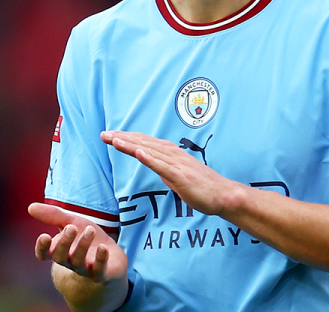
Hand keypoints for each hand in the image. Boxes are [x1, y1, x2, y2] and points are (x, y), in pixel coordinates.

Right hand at [28, 203, 127, 283]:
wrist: (111, 255)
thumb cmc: (86, 238)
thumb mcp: (72, 223)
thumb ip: (53, 216)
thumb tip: (31, 206)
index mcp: (58, 250)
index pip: (44, 253)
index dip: (42, 247)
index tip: (44, 236)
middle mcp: (69, 261)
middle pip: (60, 256)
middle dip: (64, 242)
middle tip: (71, 227)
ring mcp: (84, 268)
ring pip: (78, 261)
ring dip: (83, 245)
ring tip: (90, 230)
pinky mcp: (101, 272)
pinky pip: (99, 270)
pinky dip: (100, 259)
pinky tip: (103, 247)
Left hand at [100, 130, 239, 215]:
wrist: (224, 195)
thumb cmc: (204, 187)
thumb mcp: (179, 176)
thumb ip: (165, 169)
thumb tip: (153, 164)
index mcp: (173, 155)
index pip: (146, 143)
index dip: (128, 138)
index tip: (110, 136)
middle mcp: (174, 155)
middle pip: (144, 144)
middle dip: (123, 138)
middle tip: (103, 134)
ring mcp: (178, 165)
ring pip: (151, 152)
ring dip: (131, 144)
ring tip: (114, 139)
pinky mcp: (182, 176)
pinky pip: (163, 166)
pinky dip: (149, 158)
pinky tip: (138, 152)